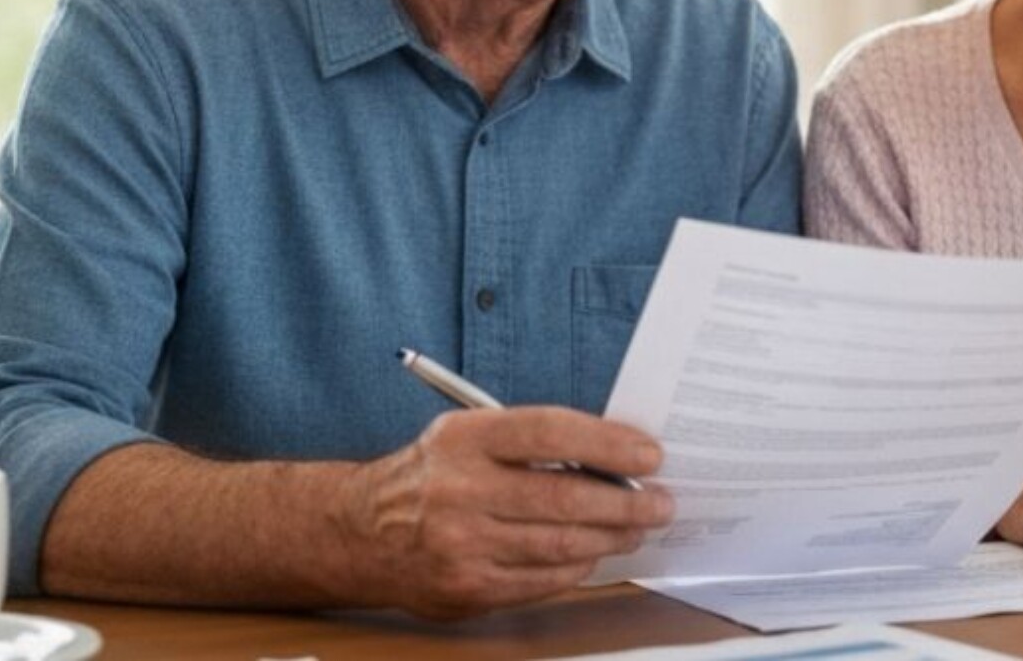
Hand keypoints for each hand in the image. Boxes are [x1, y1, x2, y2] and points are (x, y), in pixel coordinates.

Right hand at [339, 406, 672, 615]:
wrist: (360, 532)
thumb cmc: (433, 474)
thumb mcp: (469, 434)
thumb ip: (531, 441)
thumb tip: (613, 453)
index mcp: (465, 438)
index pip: (550, 433)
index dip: (608, 443)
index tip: (650, 455)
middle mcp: (460, 490)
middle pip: (563, 498)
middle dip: (625, 503)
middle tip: (662, 502)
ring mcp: (461, 544)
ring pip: (558, 546)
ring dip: (611, 538)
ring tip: (638, 528)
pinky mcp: (466, 589)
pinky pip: (540, 582)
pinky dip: (577, 569)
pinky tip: (595, 555)